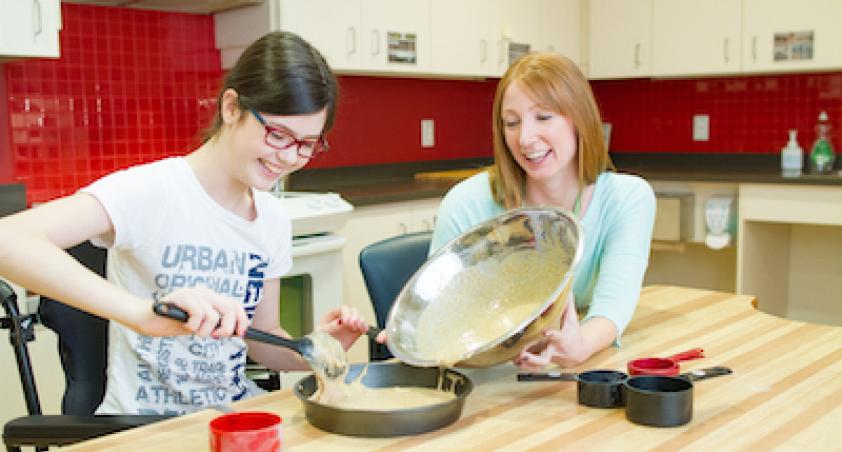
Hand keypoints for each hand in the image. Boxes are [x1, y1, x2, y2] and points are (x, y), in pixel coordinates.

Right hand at [132, 286, 248, 337]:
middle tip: (215, 336)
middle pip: (229, 308)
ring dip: (204, 330)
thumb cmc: (172, 323)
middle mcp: (204, 292)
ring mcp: (193, 293)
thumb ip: (213, 325)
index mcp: (210, 298)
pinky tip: (183, 325)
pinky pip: (198, 314)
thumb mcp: (198, 325)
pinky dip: (193, 326)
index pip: (234, 304)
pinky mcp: (182, 296)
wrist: (147, 319)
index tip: (241, 333)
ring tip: (192, 330)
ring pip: (213, 315)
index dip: (241, 319)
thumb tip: (233, 331)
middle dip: (226, 328)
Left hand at [316, 305, 367, 350]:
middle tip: (353, 324)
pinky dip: (365, 327)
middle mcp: (343, 317)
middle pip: (353, 311)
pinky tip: (364, 329)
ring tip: (359, 327)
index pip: (343, 309)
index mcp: (333, 315)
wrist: (324, 351)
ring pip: (359, 317)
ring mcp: (350, 324)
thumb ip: (331, 326)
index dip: (347, 314)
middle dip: (355, 317)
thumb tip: (340, 321)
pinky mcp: (355, 331)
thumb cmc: (320, 340)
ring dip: (361, 320)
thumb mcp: (322, 332)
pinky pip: (362, 326)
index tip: (346, 322)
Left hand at [513, 294, 588, 369]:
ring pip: (535, 365)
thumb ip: (567, 305)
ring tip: (514, 358)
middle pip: (544, 359)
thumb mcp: (572, 320)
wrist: (577, 353)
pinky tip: (513, 359)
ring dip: (525, 363)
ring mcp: (546, 357)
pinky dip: (522, 364)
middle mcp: (553, 351)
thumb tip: (566, 287)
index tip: (546, 332)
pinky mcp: (540, 361)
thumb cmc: (574, 334)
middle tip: (524, 355)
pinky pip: (531, 365)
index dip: (552, 335)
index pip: (557, 338)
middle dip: (534, 359)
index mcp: (562, 340)